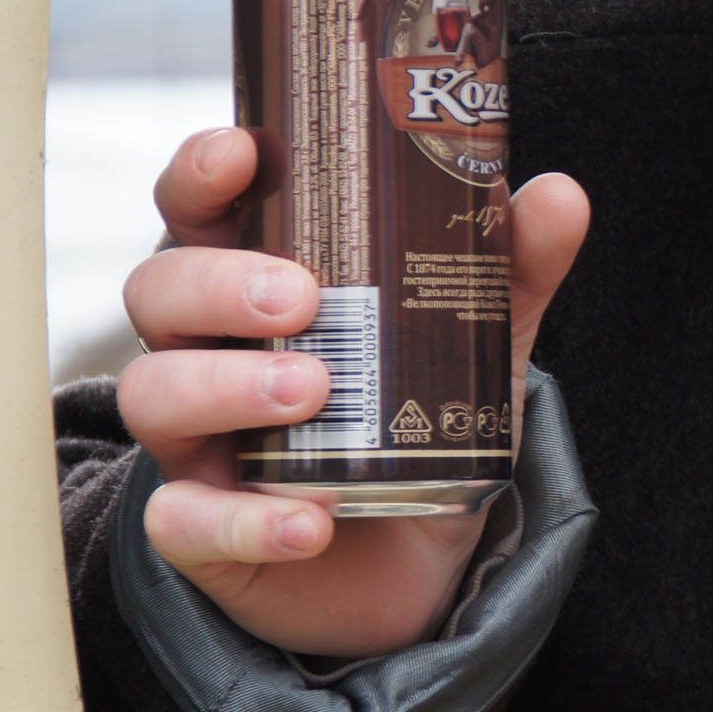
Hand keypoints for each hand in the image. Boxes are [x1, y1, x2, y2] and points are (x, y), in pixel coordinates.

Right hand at [115, 126, 590, 656]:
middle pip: (159, 290)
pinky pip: (185, 523)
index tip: (238, 153)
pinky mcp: (201, 532)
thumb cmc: (416, 419)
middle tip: (302, 297)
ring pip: (155, 393)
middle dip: (219, 282)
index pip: (197, 210)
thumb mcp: (472, 340)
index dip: (200, 174)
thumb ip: (507, 271)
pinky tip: (308, 522)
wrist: (415, 557)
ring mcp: (195, 441)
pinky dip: (243, 520)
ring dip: (227, 386)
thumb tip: (558, 195)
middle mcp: (207, 352)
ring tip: (312, 390)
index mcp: (254, 283)